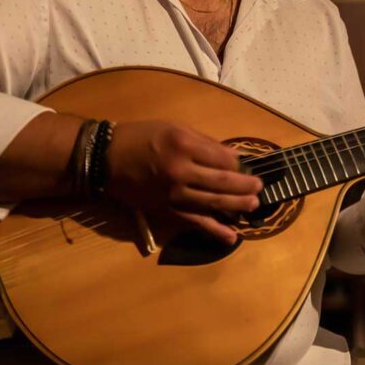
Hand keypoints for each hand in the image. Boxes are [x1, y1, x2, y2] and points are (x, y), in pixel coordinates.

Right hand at [104, 121, 262, 244]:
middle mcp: (180, 170)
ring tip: (253, 205)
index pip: (222, 158)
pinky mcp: (167, 211)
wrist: (105, 159)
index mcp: (183, 145)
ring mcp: (174, 194)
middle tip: (259, 188)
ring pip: (213, 202)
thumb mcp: (173, 128)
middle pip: (222, 181)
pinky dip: (214, 231)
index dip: (238, 164)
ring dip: (237, 206)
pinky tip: (232, 236)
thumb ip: (204, 142)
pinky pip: (195, 223)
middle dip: (244, 186)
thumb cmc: (141, 137)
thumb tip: (233, 156)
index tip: (246, 166)